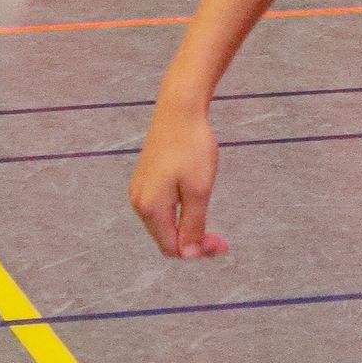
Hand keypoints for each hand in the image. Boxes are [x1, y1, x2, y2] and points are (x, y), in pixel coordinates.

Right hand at [129, 96, 227, 259]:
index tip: (223, 244)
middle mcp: (138, 202)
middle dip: (192, 240)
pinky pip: (160, 206)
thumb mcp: (199, 190)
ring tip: (207, 213)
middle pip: (165, 237)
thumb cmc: (192, 147)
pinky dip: (178, 211)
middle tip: (220, 237)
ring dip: (185, 225)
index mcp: (150, 208)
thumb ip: (193, 225)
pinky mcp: (144, 177)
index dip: (197, 251)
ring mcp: (139, 188)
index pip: (172, 247)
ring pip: (163, 222)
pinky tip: (193, 199)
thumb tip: (187, 254)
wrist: (179, 108)